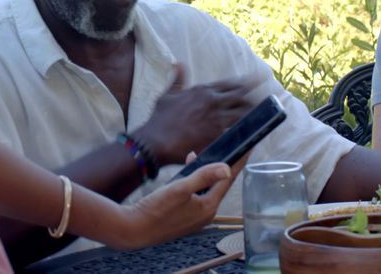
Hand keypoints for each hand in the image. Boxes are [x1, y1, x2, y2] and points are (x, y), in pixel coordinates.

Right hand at [108, 162, 233, 249]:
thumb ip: (203, 176)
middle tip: (229, 151)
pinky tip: (186, 173)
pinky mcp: (183, 218)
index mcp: (208, 207)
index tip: (245, 151)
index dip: (236, 164)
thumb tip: (227, 169)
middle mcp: (205, 214)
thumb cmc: (156, 209)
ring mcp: (194, 218)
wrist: (134, 229)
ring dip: (205, 175)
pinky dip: (194, 184)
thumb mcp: (180, 188)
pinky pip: (195, 197)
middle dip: (222, 168)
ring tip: (203, 157)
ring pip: (205, 191)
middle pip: (218, 186)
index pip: (227, 181)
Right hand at [132, 64, 258, 164]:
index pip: (231, 83)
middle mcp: (213, 102)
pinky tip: (255, 132)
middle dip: (256, 95)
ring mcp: (216, 119)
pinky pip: (237, 131)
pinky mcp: (217, 135)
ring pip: (243, 113)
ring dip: (255, 113)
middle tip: (268, 96)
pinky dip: (247, 130)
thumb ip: (178, 79)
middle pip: (242, 96)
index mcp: (203, 90)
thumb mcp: (168, 94)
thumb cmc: (160, 118)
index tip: (259, 78)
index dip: (247, 81)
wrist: (156, 140)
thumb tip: (179, 63)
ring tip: (265, 114)